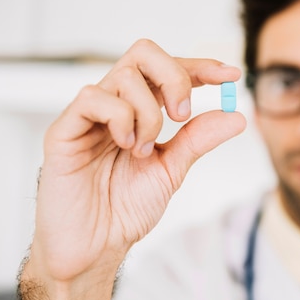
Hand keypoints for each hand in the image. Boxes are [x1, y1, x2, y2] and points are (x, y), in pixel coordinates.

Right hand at [28, 39, 245, 282]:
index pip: (170, 70)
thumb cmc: (125, 209)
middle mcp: (115, 105)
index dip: (202, 67)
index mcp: (140, 111)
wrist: (96, 247)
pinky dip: (121, 119)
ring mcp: (89, 115)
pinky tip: (125, 146)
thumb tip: (235, 116)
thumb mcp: (173, 169)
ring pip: (125, 75)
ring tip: (144, 149)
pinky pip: (93, 98)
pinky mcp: (65, 130)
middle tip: (182, 114)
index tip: (231, 75)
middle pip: (144, 53)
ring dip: (148, 113)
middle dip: (175, 77)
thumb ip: (199, 139)